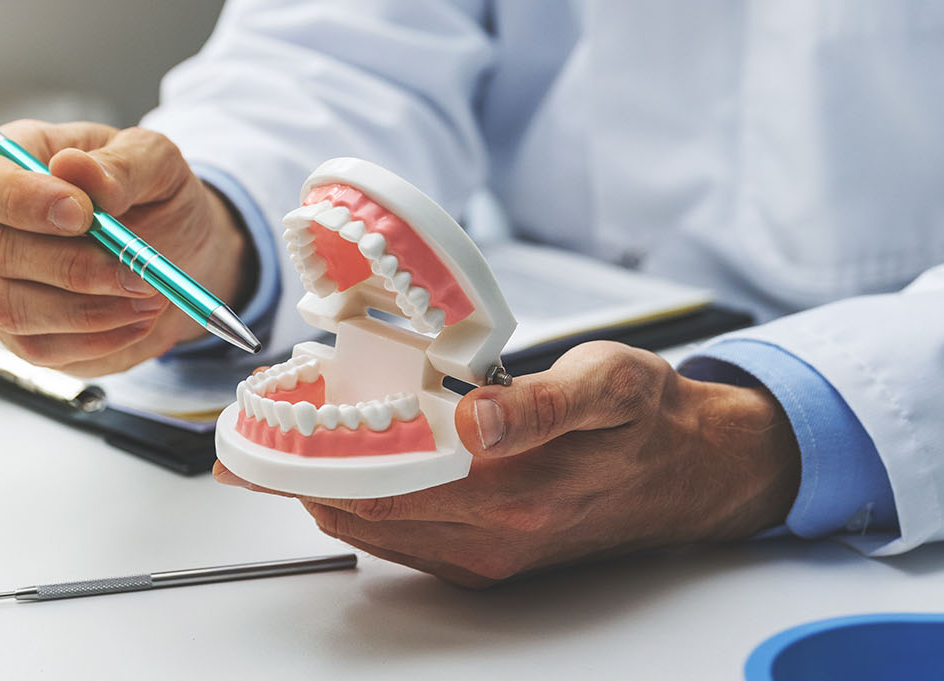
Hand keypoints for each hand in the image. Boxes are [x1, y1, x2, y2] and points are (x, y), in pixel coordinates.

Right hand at [0, 119, 251, 375]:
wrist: (177, 253)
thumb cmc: (154, 196)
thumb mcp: (156, 162)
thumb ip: (120, 163)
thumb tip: (72, 167)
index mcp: (7, 164)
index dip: (19, 198)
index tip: (83, 213)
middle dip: (73, 266)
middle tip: (138, 270)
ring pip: (11, 307)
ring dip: (89, 310)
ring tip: (149, 295)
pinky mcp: (19, 332)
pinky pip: (39, 347)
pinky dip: (98, 339)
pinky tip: (138, 319)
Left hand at [215, 342, 801, 586]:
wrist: (697, 472)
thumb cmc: (649, 419)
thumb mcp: (609, 383)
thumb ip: (539, 403)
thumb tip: (476, 420)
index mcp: (512, 490)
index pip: (377, 481)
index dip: (307, 459)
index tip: (257, 432)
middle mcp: (492, 535)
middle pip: (359, 511)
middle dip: (297, 474)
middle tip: (247, 435)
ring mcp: (487, 555)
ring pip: (373, 529)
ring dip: (321, 490)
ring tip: (279, 446)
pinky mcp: (487, 560)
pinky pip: (400, 539)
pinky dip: (359, 505)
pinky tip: (342, 470)